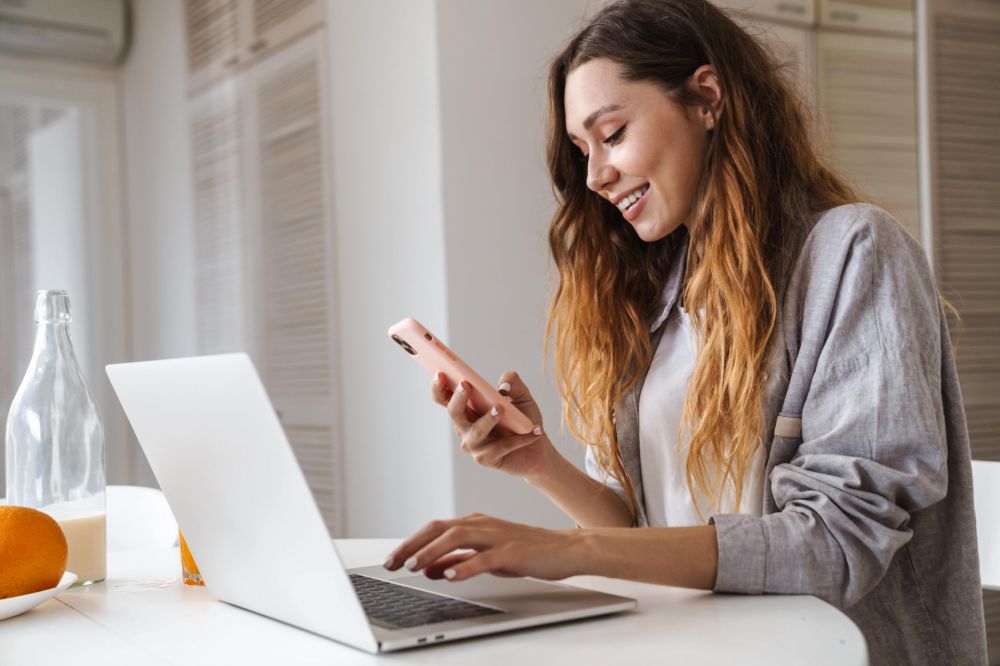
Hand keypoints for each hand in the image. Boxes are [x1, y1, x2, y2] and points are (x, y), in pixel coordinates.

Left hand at [383, 513, 581, 581]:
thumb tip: (429, 568)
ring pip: (458, 537)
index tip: (392, 559)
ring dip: (432, 551)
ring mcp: (498, 536)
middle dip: (413, 545)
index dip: (411, 542)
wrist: (565, 549)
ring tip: (414, 566)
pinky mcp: (513, 550)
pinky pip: (486, 558)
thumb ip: (459, 559)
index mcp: (474, 524)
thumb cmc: (527, 551)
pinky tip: (452, 575)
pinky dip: (467, 565)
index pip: (435, 529)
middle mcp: (482, 525)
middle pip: (440, 529)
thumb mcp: (486, 556)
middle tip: (392, 562)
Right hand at [431, 371, 554, 479]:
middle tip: (466, 384)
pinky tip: (534, 431)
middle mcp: (465, 426)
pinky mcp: (485, 459)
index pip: (444, 397)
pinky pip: (499, 446)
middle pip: (453, 412)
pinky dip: (518, 439)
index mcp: (467, 408)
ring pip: (476, 430)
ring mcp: (473, 444)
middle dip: (458, 398)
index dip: (438, 386)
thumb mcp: (522, 396)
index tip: (440, 373)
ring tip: (501, 408)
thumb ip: (513, 382)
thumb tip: (502, 386)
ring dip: (488, 418)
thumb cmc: (523, 421)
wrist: (538, 449)